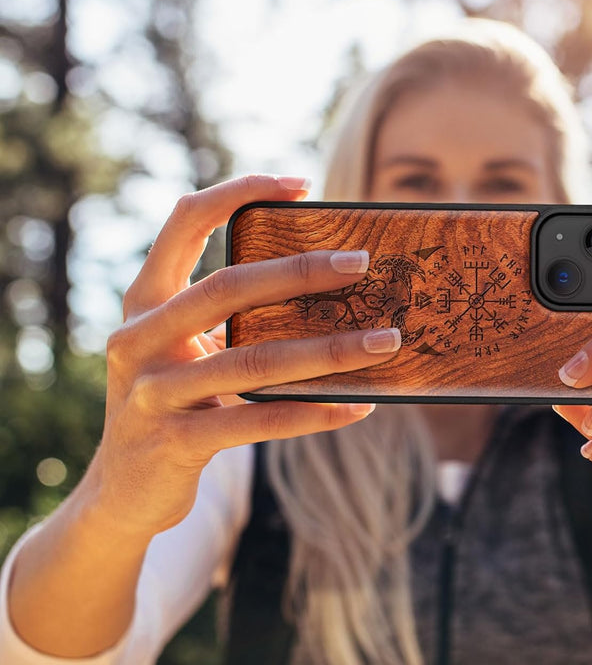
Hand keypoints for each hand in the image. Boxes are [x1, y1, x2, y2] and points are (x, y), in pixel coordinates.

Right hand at [88, 175, 400, 539]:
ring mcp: (152, 392)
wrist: (122, 491)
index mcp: (145, 300)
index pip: (185, 221)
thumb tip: (325, 286)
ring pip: (254, 360)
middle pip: (227, 287)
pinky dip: (314, 412)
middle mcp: (139, 338)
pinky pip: (258, 421)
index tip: (301, 184)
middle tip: (361, 263)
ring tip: (385, 341)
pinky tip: (358, 406)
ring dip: (330, 350)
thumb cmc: (174, 401)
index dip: (239, 192)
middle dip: (300, 272)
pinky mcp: (175, 442)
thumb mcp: (186, 349)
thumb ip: (229, 317)